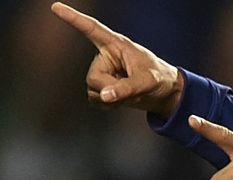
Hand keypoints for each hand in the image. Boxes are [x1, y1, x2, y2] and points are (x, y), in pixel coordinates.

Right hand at [50, 2, 182, 116]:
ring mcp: (103, 73)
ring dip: (111, 99)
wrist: (165, 93)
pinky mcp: (103, 87)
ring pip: (93, 91)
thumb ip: (127, 88)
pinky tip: (123, 101)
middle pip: (93, 78)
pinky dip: (110, 105)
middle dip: (110, 89)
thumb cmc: (160, 78)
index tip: (55, 7)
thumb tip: (103, 96)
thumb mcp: (148, 82)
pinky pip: (96, 100)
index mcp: (116, 45)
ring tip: (130, 95)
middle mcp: (105, 57)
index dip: (73, 19)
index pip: (92, 30)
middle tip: (131, 92)